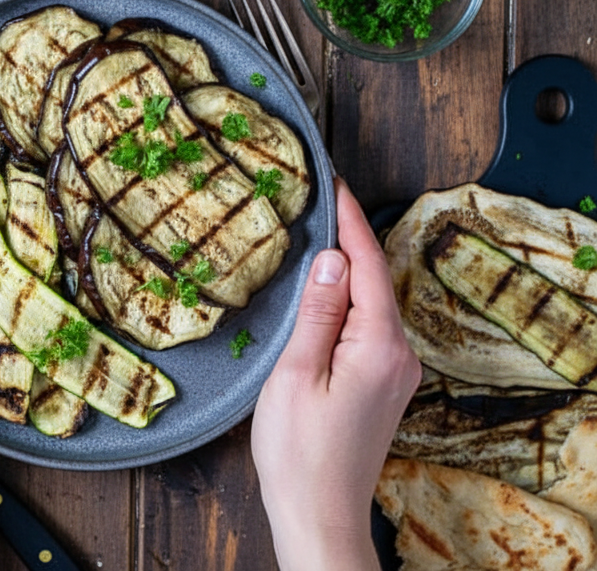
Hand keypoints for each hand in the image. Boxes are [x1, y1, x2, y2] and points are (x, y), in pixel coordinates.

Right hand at [251, 177, 420, 570]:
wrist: (319, 514)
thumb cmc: (299, 452)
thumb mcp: (297, 373)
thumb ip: (318, 312)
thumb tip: (332, 258)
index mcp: (380, 346)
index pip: (367, 264)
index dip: (349, 220)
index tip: (334, 182)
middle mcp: (399, 355)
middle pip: (373, 280)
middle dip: (347, 239)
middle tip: (318, 200)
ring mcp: (395, 372)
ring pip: (370, 304)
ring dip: (345, 272)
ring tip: (314, 237)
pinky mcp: (384, 386)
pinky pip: (368, 328)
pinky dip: (346, 302)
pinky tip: (322, 294)